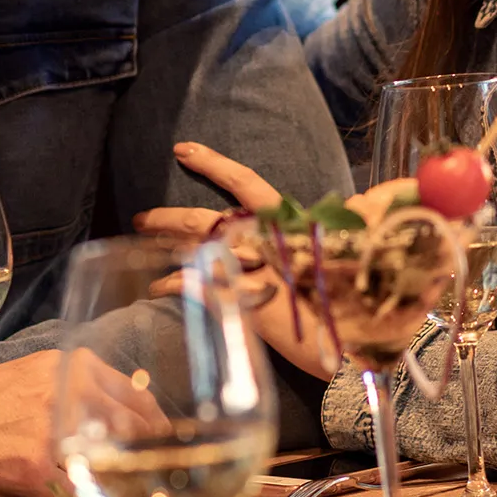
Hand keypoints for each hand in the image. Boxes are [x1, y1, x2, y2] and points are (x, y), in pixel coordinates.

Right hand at [0, 347, 167, 496]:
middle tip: (161, 482)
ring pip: (116, 461)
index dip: (156, 426)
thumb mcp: (31, 381)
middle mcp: (69, 390)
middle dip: (152, 459)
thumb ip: (77, 392)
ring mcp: (56, 429)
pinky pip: (84, 495)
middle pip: (136, 429)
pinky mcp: (39, 468)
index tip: (164, 446)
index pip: (136, 395)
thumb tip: (121, 419)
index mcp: (71, 366)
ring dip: (130, 486)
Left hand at [133, 141, 339, 380]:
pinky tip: (158, 286)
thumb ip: (332, 226)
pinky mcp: (236, 306)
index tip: (182, 149)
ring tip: (142, 245)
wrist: (349, 347)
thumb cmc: (346, 300)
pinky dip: (172, 284)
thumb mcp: (339, 254)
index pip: (245, 183)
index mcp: (286, 225)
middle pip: (202, 220)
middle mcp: (261, 244)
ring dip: (163, 246)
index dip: (213, 164)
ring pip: (192, 250)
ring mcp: (246, 275)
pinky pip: (192, 287)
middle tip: (142, 217)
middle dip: (167, 216)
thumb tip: (354, 201)